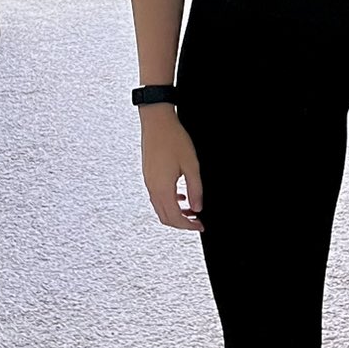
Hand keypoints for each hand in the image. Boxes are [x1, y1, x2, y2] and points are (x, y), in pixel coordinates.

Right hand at [140, 108, 203, 231]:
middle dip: (182, 223)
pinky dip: (169, 203)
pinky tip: (180, 196)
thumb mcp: (192, 165)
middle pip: (165, 217)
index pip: (175, 218)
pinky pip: (156, 197)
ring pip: (160, 208)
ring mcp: (148, 182)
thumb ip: (195, 189)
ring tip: (191, 209)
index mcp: (162, 188)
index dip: (189, 226)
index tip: (200, 225)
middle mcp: (152, 188)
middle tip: (196, 221)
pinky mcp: (148, 175)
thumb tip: (197, 207)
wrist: (157, 121)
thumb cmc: (173, 139)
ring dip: (175, 213)